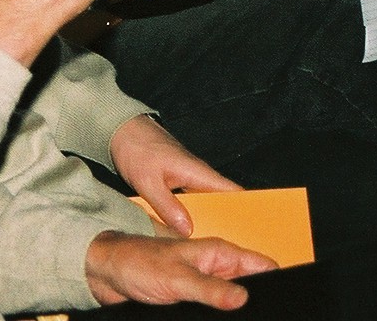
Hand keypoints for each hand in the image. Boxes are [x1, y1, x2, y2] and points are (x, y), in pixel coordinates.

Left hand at [84, 230, 275, 309]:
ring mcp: (205, 284)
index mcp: (218, 253)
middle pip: (251, 286)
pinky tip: (223, 320)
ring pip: (234, 301)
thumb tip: (244, 299)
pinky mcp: (193, 299)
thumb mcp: (178, 279)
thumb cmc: (138, 263)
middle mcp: (215, 267)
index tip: (290, 295)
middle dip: (259, 300)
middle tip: (269, 314)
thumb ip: (211, 289)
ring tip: (244, 317)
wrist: (107, 273)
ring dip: (238, 309)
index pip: (261, 264)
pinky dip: (222, 315)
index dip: (279, 279)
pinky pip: (216, 309)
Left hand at [109, 115, 240, 236]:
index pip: (233, 192)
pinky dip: (195, 214)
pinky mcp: (180, 181)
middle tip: (234, 245)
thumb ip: (168, 206)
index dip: (248, 210)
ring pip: (208, 203)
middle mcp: (199, 175)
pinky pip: (194, 201)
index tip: (255, 231)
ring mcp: (190, 178)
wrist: (122, 131)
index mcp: (199, 172)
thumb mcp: (148, 182)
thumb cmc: (136, 149)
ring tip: (213, 242)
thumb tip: (188, 230)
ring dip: (211, 219)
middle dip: (230, 221)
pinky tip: (191, 230)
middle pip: (224, 202)